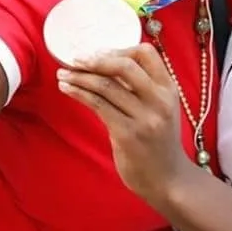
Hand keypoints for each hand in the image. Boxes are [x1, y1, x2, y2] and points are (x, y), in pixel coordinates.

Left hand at [56, 44, 189, 203]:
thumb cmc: (158, 143)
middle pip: (123, 65)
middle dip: (94, 60)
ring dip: (79, 76)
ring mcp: (144, 118)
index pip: (146, 53)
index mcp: (168, 89)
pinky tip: (67, 89)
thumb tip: (104, 67)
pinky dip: (79, 93)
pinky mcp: (127, 134)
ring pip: (106, 85)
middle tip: (74, 60)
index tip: (99, 54)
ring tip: (62, 74)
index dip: (119, 49)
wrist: (168, 180)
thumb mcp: (160, 110)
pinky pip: (98, 105)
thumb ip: (140, 89)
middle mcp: (159, 100)